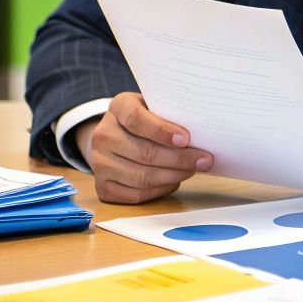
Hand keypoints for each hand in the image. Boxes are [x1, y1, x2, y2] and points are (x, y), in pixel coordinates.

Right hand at [74, 91, 212, 203]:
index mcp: (118, 107)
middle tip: (203, 160)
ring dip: (173, 176)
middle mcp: (103, 135)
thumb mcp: (155, 107)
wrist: (117, 138)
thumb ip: (171, 114)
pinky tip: (174, 181)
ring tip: (192, 171)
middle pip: (143, 152)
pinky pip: (135, 194)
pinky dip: (159, 190)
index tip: (186, 139)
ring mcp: (99, 163)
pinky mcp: (102, 186)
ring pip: (141, 176)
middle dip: (178, 158)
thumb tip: (203, 133)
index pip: (136, 119)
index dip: (162, 131)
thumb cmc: (147, 120)